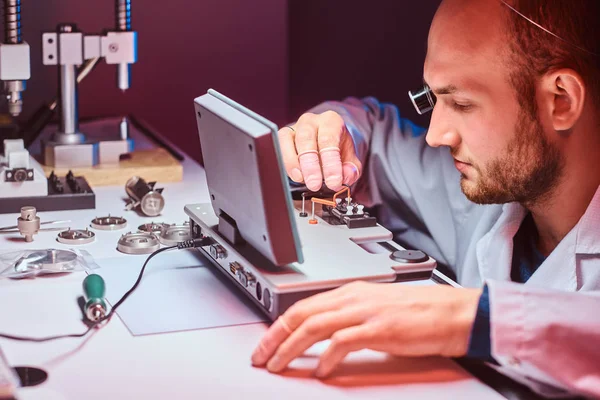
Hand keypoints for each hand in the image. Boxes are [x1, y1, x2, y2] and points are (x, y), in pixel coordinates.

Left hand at [251, 281, 481, 377]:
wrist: (453, 312)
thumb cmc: (419, 312)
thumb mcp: (376, 310)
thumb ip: (350, 319)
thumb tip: (325, 339)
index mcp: (351, 292)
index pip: (304, 306)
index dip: (280, 325)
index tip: (267, 342)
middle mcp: (353, 298)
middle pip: (301, 313)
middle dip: (275, 336)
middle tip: (261, 356)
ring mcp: (365, 312)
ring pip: (314, 326)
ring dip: (290, 347)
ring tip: (277, 365)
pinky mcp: (379, 328)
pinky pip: (342, 342)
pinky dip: (326, 357)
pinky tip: (321, 371)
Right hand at [279, 111, 361, 191]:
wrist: (327, 144)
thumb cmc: (337, 150)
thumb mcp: (350, 160)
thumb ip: (351, 169)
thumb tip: (346, 176)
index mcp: (331, 121)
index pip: (329, 140)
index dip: (331, 164)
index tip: (333, 183)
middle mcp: (311, 121)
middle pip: (306, 139)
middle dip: (310, 165)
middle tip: (315, 184)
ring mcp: (294, 128)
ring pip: (287, 139)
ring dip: (293, 163)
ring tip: (302, 180)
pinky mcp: (283, 137)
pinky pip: (278, 146)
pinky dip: (285, 163)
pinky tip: (294, 176)